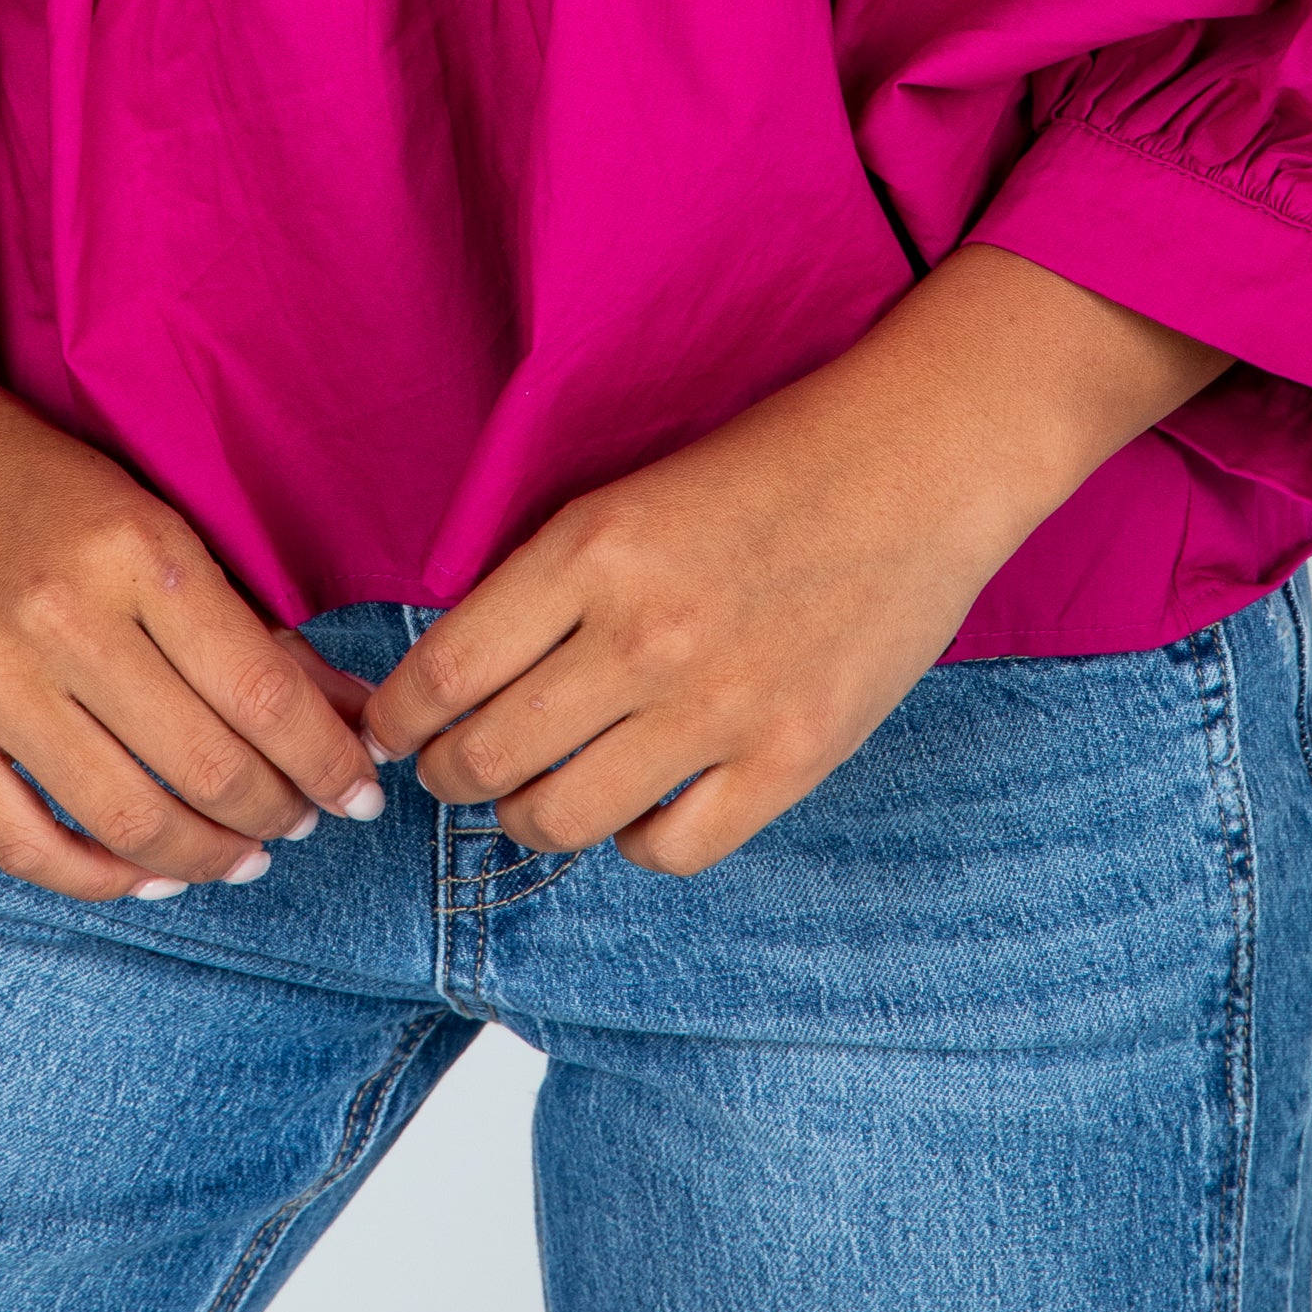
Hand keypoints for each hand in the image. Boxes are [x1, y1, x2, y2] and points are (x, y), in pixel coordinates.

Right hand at [0, 283, 385, 900]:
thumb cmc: (26, 471)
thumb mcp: (148, 513)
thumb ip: (247, 616)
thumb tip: (350, 712)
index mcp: (138, 548)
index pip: (266, 692)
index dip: (330, 762)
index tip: (363, 790)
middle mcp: (65, 618)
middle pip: (210, 768)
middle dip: (282, 811)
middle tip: (307, 821)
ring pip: (131, 821)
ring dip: (208, 856)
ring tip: (243, 853)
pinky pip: (26, 846)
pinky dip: (103, 878)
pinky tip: (149, 871)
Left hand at [361, 248, 1226, 874]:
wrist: (918, 462)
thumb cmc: (768, 461)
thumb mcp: (628, 494)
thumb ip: (546, 580)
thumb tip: (458, 671)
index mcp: (590, 550)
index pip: (444, 673)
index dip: (398, 719)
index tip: (393, 729)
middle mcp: (644, 637)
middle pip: (488, 759)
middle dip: (448, 775)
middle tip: (451, 767)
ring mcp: (719, 709)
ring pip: (561, 819)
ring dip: (526, 816)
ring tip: (532, 794)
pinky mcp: (789, 760)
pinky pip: (669, 850)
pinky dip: (633, 841)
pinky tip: (635, 805)